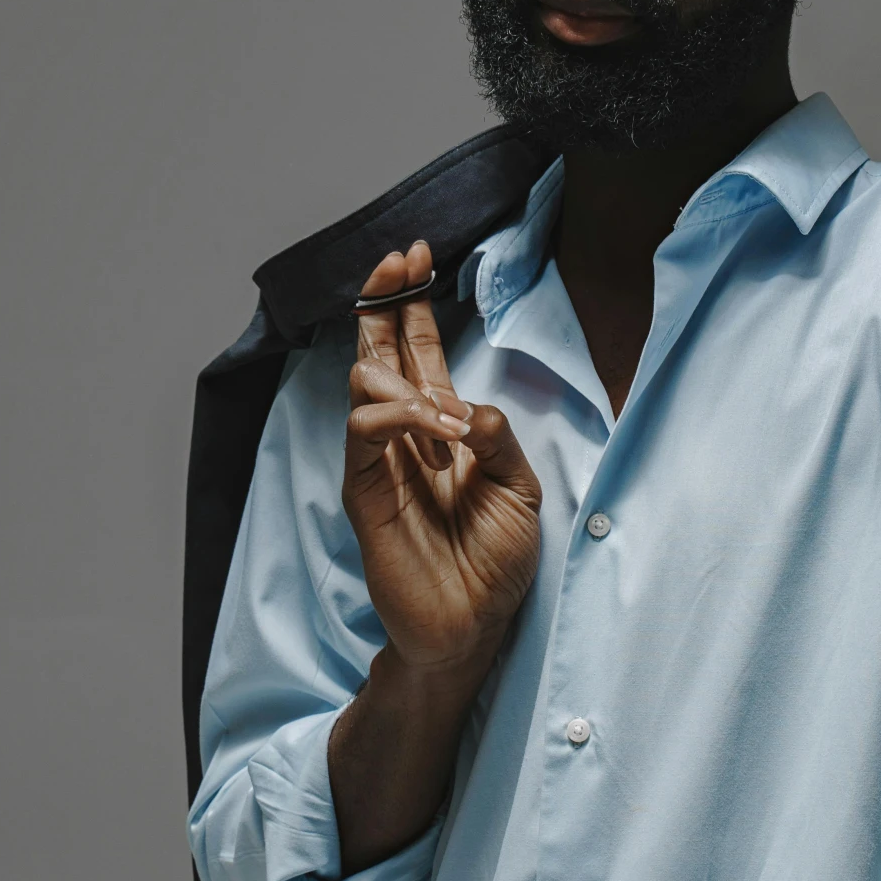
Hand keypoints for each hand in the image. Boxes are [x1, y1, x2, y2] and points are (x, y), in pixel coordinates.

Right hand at [343, 239, 542, 677]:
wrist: (474, 625)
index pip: (416, 352)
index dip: (410, 304)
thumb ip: (498, 440)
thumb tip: (468, 406)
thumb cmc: (497, 562)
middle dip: (383, 302)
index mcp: (442, 429)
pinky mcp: (365, 492)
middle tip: (397, 263)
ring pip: (365, 385)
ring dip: (403, 380)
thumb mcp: (520, 490)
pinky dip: (393, 419)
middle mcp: (405, 437)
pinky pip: (361, 434)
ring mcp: (379, 462)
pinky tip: (429, 432)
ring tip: (445, 417)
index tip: (415, 255)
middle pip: (378, 353)